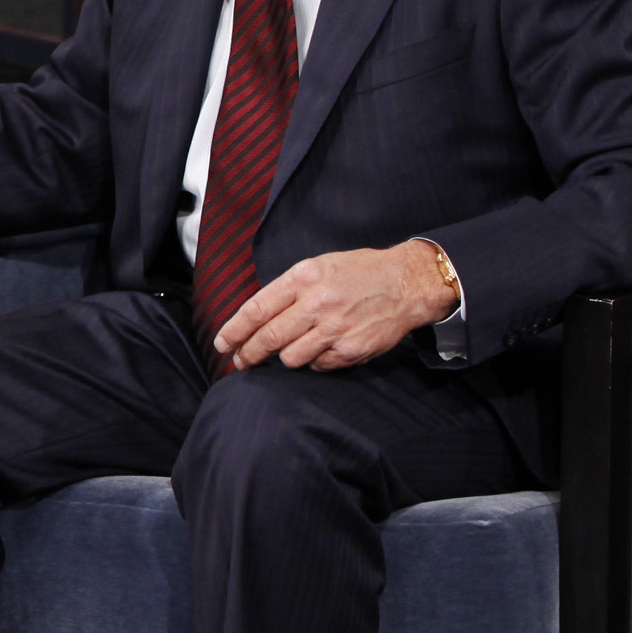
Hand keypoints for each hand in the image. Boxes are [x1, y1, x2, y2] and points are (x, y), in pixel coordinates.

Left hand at [215, 242, 457, 372]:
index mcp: (305, 278)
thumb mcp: (320, 266)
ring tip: (286, 352)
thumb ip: (289, 289)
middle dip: (248, 353)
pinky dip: (313, 362)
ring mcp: (335, 329)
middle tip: (240, 361)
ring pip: (290, 358)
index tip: (223, 343)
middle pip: (268, 338)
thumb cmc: (360, 272)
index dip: (234, 330)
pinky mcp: (351, 350)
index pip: (257, 309)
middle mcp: (317, 303)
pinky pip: (318, 366)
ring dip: (283, 358)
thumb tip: (256, 316)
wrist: (408, 283)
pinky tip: (319, 350)